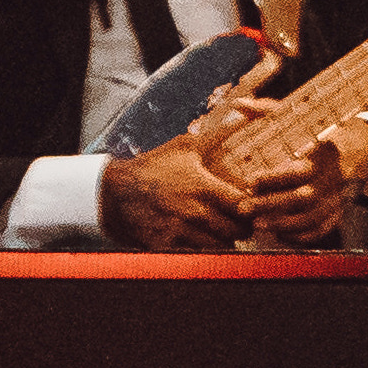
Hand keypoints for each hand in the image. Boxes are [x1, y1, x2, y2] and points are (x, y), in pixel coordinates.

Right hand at [99, 127, 254, 248]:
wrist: (114, 193)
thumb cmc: (153, 167)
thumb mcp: (185, 146)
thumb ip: (219, 133)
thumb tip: (245, 112)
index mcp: (205, 188)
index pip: (246, 207)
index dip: (254, 210)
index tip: (251, 207)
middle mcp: (196, 212)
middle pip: (238, 231)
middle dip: (242, 228)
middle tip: (239, 222)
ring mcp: (182, 231)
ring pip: (221, 246)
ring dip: (225, 241)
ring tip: (221, 232)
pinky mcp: (168, 246)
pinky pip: (198, 256)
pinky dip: (204, 251)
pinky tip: (202, 241)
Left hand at [229, 105, 367, 245]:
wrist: (362, 148)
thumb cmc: (321, 131)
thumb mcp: (298, 116)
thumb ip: (267, 111)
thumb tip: (239, 104)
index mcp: (322, 155)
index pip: (298, 171)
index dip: (273, 179)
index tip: (250, 182)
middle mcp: (331, 179)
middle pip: (303, 198)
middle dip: (272, 205)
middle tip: (244, 208)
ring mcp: (336, 197)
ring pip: (312, 217)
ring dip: (284, 224)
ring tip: (258, 225)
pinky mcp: (338, 210)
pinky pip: (323, 228)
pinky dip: (303, 235)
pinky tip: (282, 234)